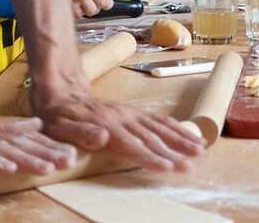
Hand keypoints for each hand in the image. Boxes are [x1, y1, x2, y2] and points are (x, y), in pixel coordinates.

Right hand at [0, 95, 75, 173]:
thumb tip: (35, 124)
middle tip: (68, 161)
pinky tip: (9, 167)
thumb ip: (9, 124)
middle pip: (22, 143)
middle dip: (47, 153)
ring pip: (5, 149)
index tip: (70, 152)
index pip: (28, 137)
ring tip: (47, 168)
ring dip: (27, 159)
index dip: (50, 145)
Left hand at [30, 92, 206, 171]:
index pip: (133, 144)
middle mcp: (123, 118)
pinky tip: (188, 134)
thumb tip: (102, 138)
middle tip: (192, 163)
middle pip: (152, 137)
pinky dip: (175, 127)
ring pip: (160, 126)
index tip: (169, 166)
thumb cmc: (57, 116)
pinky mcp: (132, 112)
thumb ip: (80, 134)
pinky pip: (158, 119)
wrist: (61, 91)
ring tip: (200, 147)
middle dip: (174, 150)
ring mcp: (130, 113)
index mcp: (107, 125)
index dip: (151, 156)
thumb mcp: (59, 128)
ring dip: (181, 137)